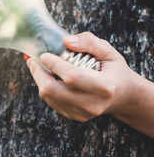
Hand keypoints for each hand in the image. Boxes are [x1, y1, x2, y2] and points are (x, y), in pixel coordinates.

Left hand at [26, 32, 142, 121]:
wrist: (123, 96)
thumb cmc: (113, 70)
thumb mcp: (108, 51)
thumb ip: (89, 42)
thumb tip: (66, 41)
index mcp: (105, 86)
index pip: (73, 77)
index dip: (54, 65)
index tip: (43, 54)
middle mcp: (93, 104)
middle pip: (54, 90)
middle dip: (38, 73)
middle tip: (33, 59)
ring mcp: (82, 113)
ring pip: (48, 96)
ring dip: (39, 79)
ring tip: (39, 65)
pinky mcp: (73, 116)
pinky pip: (50, 101)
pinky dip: (45, 87)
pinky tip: (48, 76)